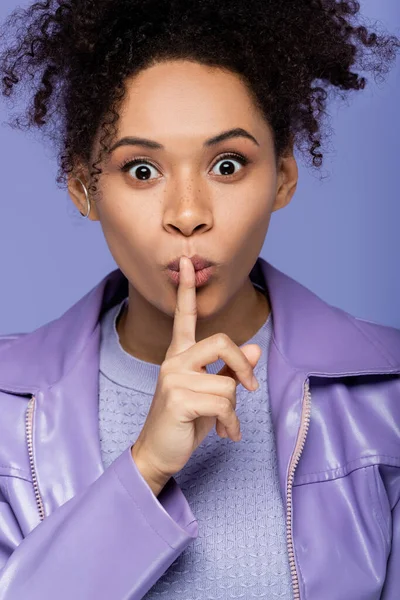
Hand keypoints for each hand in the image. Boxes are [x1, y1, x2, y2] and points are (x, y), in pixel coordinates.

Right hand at [131, 255, 261, 487]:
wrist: (159, 453)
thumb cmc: (186, 420)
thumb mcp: (212, 392)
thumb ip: (230, 368)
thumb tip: (254, 347)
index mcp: (180, 355)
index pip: (184, 316)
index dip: (186, 289)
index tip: (185, 262)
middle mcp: (174, 360)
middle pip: (222, 341)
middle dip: (243, 366)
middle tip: (251, 387)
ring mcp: (173, 378)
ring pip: (228, 382)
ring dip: (233, 409)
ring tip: (224, 424)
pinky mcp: (177, 398)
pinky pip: (224, 404)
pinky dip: (231, 424)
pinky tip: (224, 434)